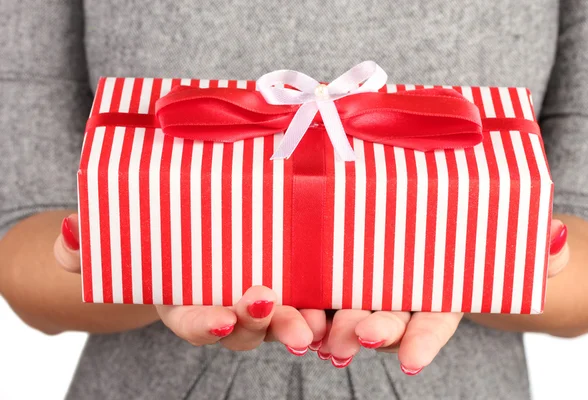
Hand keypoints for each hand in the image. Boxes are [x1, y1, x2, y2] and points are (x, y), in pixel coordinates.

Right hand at [54, 214, 314, 351]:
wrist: (188, 235)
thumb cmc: (156, 241)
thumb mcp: (122, 238)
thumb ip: (89, 243)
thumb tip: (72, 237)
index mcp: (188, 305)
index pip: (196, 323)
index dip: (206, 324)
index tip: (219, 318)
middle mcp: (226, 310)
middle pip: (246, 330)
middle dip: (261, 326)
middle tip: (276, 314)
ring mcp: (260, 302)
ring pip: (281, 323)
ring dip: (297, 324)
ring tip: (314, 322)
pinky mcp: (289, 286)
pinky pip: (308, 302)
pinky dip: (322, 308)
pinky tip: (337, 305)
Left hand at [304, 218, 569, 373]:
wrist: (436, 228)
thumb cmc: (469, 236)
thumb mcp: (500, 239)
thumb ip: (531, 247)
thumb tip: (555, 240)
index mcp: (437, 295)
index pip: (433, 321)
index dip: (423, 340)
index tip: (411, 361)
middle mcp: (400, 297)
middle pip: (386, 319)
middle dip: (373, 332)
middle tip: (356, 338)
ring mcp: (369, 286)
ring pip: (349, 309)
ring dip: (334, 326)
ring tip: (320, 336)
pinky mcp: (341, 272)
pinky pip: (321, 290)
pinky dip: (308, 303)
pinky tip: (294, 308)